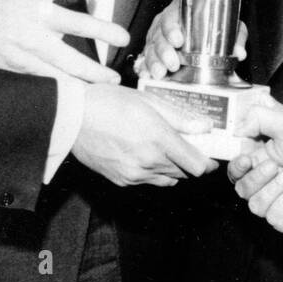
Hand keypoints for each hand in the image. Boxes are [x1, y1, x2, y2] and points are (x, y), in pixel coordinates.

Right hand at [0, 0, 129, 83]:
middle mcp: (33, 37)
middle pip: (70, 58)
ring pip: (56, 77)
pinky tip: (73, 98)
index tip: (123, 38)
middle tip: (115, 78)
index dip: (103, 30)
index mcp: (39, 12)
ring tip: (100, 90)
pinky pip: (40, 83)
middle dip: (95, 72)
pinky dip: (57, 91)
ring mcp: (22, 58)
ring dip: (79, 85)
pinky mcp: (14, 72)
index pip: (78, 21)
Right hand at [72, 85, 219, 186]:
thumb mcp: (147, 100)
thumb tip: (205, 127)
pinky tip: (143, 153)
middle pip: (185, 173)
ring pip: (167, 179)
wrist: (71, 118)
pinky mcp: (122, 180)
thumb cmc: (108, 102)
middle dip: (191, 162)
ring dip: (173, 168)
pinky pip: (148, 180)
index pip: (198, 166)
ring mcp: (134, 175)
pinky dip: (153, 171)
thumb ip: (179, 116)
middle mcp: (148, 162)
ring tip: (163, 148)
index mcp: (158, 139)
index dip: (209, 163)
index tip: (211, 156)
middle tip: (187, 146)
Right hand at [134, 0, 246, 79]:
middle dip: (164, 51)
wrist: (208, 31)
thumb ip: (236, 37)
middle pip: (158, 36)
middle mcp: (164, 25)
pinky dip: (144, 69)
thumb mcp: (229, 26)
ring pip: (150, 49)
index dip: (172, 29)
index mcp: (179, 12)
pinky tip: (146, 76)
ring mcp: (157, 39)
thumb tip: (239, 52)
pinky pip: (145, 60)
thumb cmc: (215, 26)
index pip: (171, 17)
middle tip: (172, 63)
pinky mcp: (153, 54)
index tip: (178, 40)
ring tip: (160, 74)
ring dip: (154, 62)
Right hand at [229, 106, 282, 234]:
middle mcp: (270, 182)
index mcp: (265, 159)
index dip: (236, 167)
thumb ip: (258, 117)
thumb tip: (237, 129)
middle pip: (242, 188)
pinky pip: (272, 218)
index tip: (245, 159)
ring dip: (270, 190)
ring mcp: (280, 201)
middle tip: (273, 166)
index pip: (237, 169)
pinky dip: (282, 203)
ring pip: (254, 205)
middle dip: (254, 177)